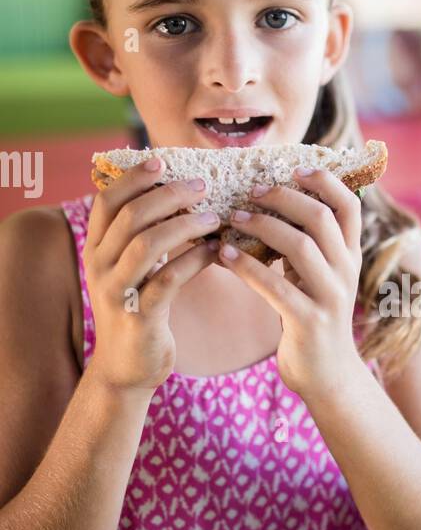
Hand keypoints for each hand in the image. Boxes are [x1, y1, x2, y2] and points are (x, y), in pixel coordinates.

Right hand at [85, 158, 220, 392]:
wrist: (126, 368)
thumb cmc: (139, 309)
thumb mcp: (131, 270)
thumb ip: (143, 236)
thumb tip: (175, 194)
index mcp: (96, 249)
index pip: (107, 201)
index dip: (134, 177)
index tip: (163, 161)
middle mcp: (100, 266)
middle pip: (130, 216)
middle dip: (168, 195)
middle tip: (202, 186)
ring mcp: (117, 292)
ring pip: (147, 244)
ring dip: (184, 225)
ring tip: (214, 217)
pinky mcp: (140, 316)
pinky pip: (168, 280)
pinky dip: (194, 261)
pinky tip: (216, 252)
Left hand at [216, 168, 363, 396]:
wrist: (327, 375)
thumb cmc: (313, 317)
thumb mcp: (318, 277)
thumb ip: (307, 245)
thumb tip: (270, 204)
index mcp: (351, 256)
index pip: (350, 205)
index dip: (325, 180)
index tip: (295, 168)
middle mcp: (346, 272)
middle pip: (321, 218)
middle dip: (283, 197)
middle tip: (251, 190)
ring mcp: (330, 297)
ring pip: (300, 246)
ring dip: (261, 226)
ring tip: (231, 218)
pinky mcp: (309, 321)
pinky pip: (275, 286)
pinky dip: (246, 266)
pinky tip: (223, 255)